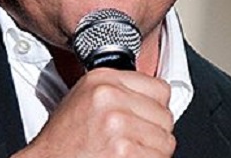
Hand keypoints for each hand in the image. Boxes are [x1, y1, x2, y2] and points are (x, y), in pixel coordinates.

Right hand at [14, 67, 175, 156]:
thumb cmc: (64, 140)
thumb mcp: (85, 99)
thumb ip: (119, 91)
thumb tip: (153, 98)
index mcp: (102, 79)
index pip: (159, 88)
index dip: (154, 107)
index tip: (145, 117)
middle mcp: (109, 96)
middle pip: (165, 115)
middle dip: (153, 132)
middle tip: (131, 140)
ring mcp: (118, 123)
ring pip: (165, 140)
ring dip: (151, 151)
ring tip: (126, 151)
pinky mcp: (125, 150)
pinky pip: (158, 157)